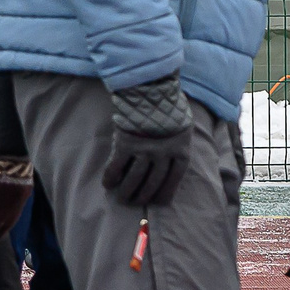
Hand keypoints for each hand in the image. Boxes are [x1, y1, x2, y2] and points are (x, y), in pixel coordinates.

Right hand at [102, 77, 192, 207]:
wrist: (151, 87)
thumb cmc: (168, 106)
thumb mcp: (182, 126)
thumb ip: (177, 144)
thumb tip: (172, 161)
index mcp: (181, 151)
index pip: (173, 180)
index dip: (165, 194)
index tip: (158, 202)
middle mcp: (164, 154)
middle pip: (153, 183)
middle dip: (144, 196)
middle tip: (135, 202)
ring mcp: (145, 150)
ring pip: (135, 179)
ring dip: (127, 191)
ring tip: (121, 199)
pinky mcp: (126, 144)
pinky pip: (116, 166)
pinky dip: (111, 177)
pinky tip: (107, 184)